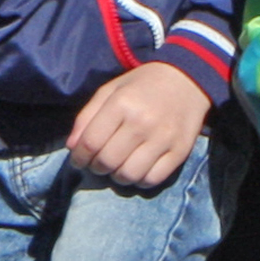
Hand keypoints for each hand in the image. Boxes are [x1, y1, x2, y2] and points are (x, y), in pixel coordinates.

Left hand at [66, 61, 208, 190]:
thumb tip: (72, 146)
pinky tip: (137, 170)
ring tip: (117, 167)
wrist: (187, 79)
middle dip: (96, 168)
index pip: (90, 143)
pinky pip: (153, 179)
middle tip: (98, 163)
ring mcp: (163, 138)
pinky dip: (140, 181)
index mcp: (121, 104)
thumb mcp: (110, 91)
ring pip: (129, 175)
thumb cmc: (142, 85)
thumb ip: (87, 117)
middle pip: (108, 162)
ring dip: (117, 176)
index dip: (79, 157)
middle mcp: (142, 123)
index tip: (78, 160)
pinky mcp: (180, 151)